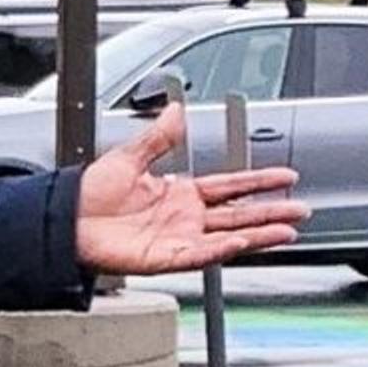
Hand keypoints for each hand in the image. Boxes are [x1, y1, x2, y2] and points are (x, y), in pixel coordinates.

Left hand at [72, 107, 301, 275]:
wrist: (66, 219)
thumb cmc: (91, 193)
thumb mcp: (131, 155)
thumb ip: (159, 136)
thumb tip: (177, 109)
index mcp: (180, 193)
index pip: (231, 186)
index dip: (259, 181)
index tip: (286, 177)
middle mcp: (184, 218)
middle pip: (239, 213)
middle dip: (271, 212)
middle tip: (301, 210)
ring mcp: (178, 238)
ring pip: (229, 236)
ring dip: (259, 234)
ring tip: (288, 230)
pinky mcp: (165, 257)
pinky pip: (201, 253)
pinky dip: (225, 247)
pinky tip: (246, 241)